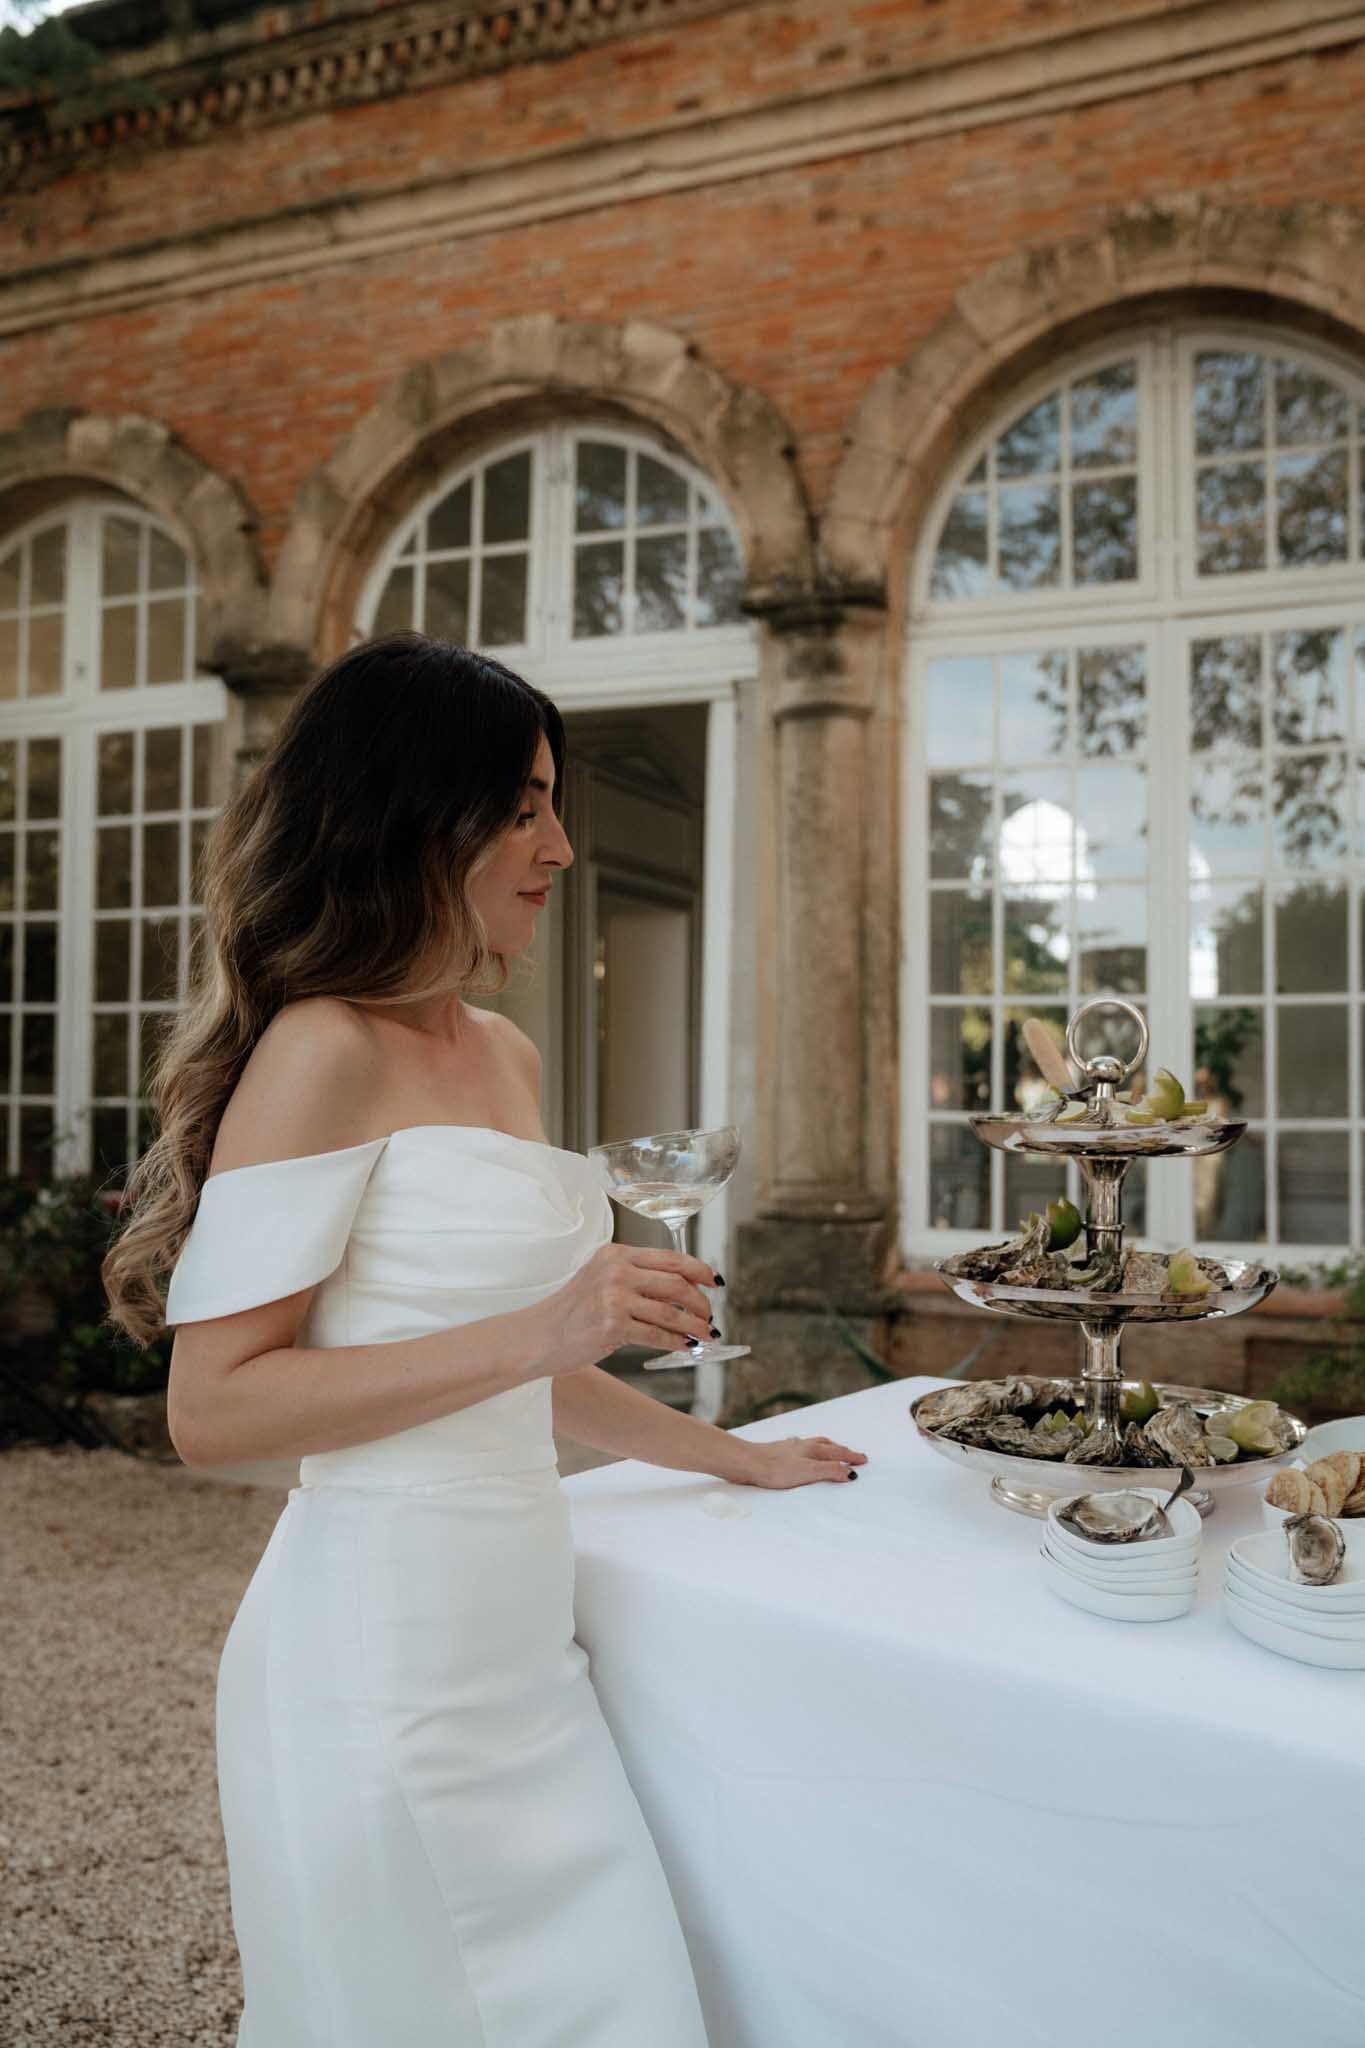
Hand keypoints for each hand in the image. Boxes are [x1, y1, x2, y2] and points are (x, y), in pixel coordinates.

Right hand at [529, 1242, 718, 1377]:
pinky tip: (686, 1345)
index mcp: (616, 1254)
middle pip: (676, 1283)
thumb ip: (635, 1277)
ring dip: (694, 1324)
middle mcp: (615, 1271)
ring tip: (705, 1333)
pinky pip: (657, 1334)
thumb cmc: (573, 1311)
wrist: (539, 1336)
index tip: (714, 1282)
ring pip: (671, 1311)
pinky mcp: (611, 1326)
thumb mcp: (601, 1279)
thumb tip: (683, 1289)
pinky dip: (676, 1341)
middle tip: (709, 1315)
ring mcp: (613, 1298)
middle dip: (700, 1302)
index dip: (699, 1269)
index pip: (670, 1258)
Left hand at [733, 1436, 867, 1488]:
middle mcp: (802, 1445)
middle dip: (841, 1449)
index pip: (838, 1453)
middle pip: (827, 1445)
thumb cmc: (775, 1468)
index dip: (851, 1457)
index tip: (863, 1459)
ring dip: (825, 1447)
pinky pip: (797, 1448)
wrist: (746, 1462)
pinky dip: (805, 1449)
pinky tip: (798, 1452)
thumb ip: (829, 1471)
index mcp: (812, 1450)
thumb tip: (850, 1472)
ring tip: (830, 1449)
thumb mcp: (808, 1472)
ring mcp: (788, 1447)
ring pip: (812, 1444)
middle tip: (851, 1453)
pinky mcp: (776, 1452)